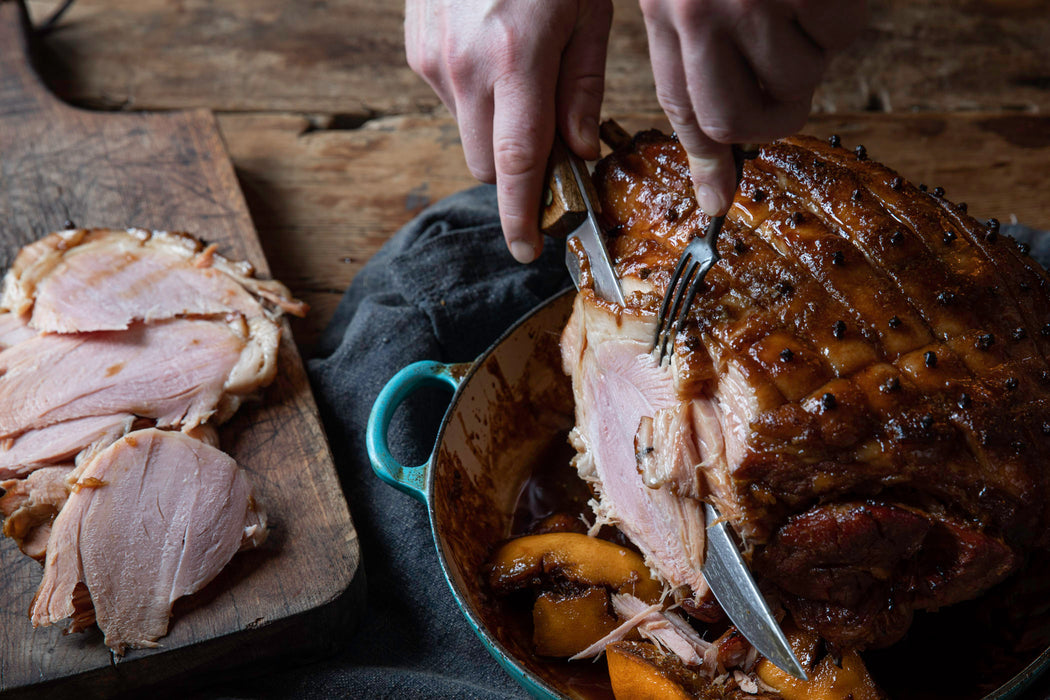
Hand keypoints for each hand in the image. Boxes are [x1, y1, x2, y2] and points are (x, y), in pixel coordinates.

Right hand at [406, 0, 613, 262]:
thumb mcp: (588, 12)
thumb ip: (582, 88)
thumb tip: (576, 152)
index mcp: (516, 60)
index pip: (518, 165)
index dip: (523, 217)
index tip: (527, 250)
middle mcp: (463, 67)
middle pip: (487, 163)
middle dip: (518, 171)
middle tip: (552, 143)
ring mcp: (432, 58)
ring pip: (466, 133)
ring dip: (496, 130)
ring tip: (523, 76)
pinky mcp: (416, 47)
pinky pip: (448, 98)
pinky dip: (475, 95)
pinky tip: (494, 52)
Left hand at [639, 0, 867, 214]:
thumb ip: (690, 41)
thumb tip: (720, 131)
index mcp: (663, 11)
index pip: (682, 110)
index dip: (706, 159)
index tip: (717, 197)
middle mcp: (699, 13)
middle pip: (734, 120)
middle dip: (770, 122)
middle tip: (784, 96)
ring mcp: (751, 0)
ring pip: (796, 83)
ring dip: (811, 61)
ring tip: (800, 19)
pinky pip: (838, 37)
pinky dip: (839, 25)